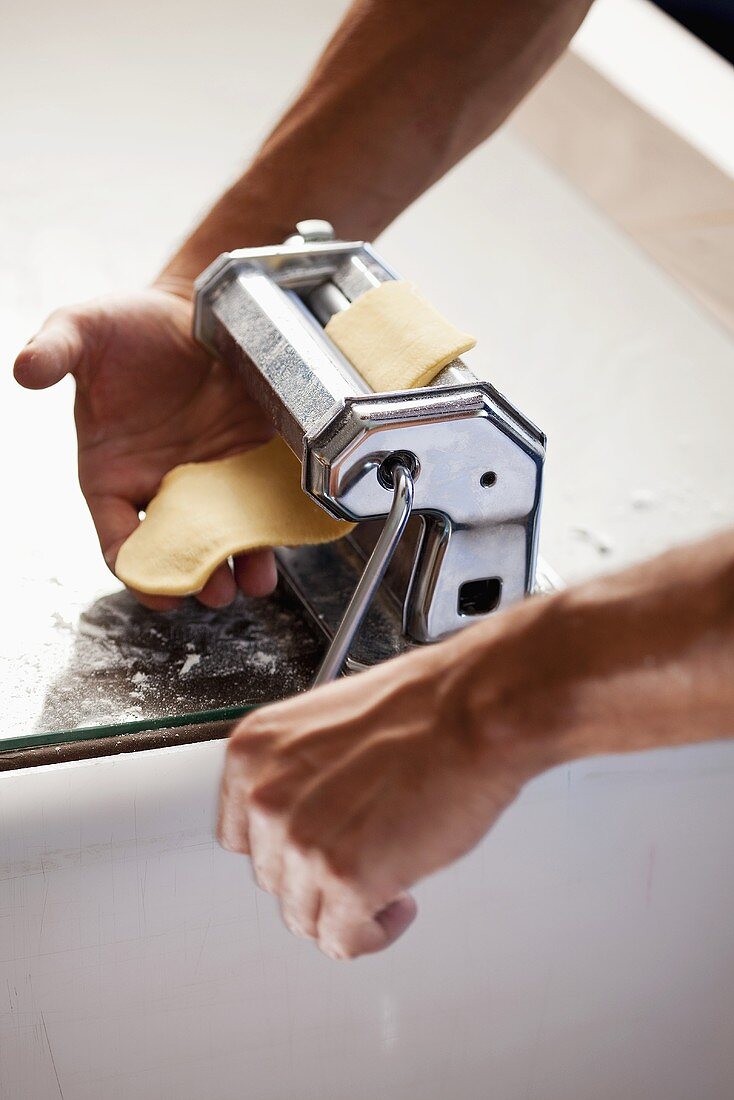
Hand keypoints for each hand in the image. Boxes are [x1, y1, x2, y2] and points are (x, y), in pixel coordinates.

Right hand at [14, 287, 276, 608]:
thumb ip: (54, 351)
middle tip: (215, 591)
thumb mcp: (82, 328)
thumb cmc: (128, 325)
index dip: (136, 568)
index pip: (119, 538)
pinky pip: (264, 504)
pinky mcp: (252, 461)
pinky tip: (286, 534)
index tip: (157, 587)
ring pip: (226, 537)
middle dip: (195, 576)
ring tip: (255, 579)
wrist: (192, 303)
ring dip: (240, 562)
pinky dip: (275, 525)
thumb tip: (24, 369)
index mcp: (112, 474)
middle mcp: (162, 486)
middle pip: (178, 550)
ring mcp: (212, 478)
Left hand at [218, 637, 532, 958]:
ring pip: (304, 915)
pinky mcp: (346, 880)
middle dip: (319, 875)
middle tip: (362, 859)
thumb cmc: (424, 707)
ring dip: (346, 907)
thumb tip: (309, 816)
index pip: (242, 833)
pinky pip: (342, 940)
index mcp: (255, 753)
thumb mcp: (329, 726)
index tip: (311, 849)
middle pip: (274, 877)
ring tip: (387, 879)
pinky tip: (398, 903)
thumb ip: (302, 775)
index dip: (285, 847)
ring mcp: (302, 842)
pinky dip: (372, 933)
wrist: (472, 713)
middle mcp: (267, 799)